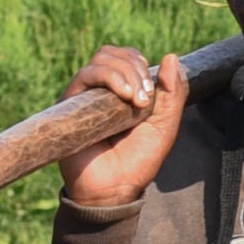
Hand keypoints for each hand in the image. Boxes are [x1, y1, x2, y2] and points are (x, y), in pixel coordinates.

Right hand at [59, 49, 188, 221]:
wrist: (113, 189)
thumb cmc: (138, 161)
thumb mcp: (165, 125)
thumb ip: (173, 93)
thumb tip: (171, 57)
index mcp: (121, 92)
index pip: (126, 57)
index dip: (140, 63)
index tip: (154, 88)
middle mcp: (99, 91)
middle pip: (112, 53)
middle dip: (135, 68)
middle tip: (146, 98)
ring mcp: (84, 97)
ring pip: (101, 60)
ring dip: (126, 73)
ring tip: (137, 101)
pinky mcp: (70, 104)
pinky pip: (86, 75)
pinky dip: (110, 78)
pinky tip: (125, 98)